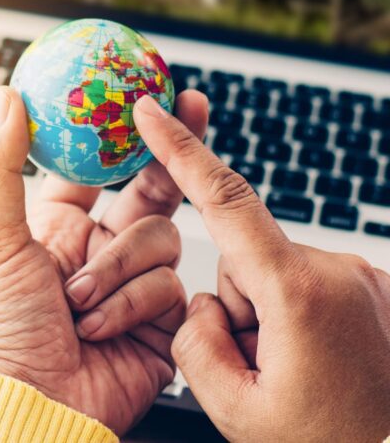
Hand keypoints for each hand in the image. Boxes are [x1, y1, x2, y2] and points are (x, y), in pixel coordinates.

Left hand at [0, 86, 207, 432]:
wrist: (34, 408)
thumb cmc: (1, 332)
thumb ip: (0, 165)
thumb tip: (8, 96)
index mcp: (56, 228)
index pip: (96, 167)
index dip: (119, 130)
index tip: (143, 90)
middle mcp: (98, 251)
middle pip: (147, 190)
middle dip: (168, 156)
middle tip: (191, 110)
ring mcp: (132, 285)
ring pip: (160, 238)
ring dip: (119, 269)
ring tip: (79, 303)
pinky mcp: (161, 322)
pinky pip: (169, 286)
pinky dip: (133, 305)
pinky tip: (101, 329)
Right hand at [134, 94, 389, 441]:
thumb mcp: (234, 409)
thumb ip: (193, 340)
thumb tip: (201, 304)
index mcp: (298, 290)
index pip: (224, 200)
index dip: (179, 149)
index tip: (152, 111)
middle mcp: (337, 270)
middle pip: (242, 261)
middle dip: (236, 307)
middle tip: (264, 370)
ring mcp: (363, 277)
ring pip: (274, 277)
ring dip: (268, 318)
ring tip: (297, 373)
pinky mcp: (375, 287)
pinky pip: (307, 287)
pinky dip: (298, 320)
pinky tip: (319, 365)